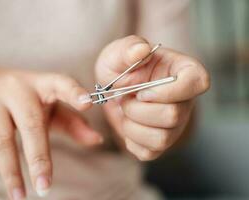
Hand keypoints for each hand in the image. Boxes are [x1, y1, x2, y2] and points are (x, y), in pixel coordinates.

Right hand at [0, 68, 101, 198]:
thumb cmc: (22, 100)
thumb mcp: (47, 106)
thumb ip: (73, 122)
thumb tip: (98, 140)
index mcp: (42, 85)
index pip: (61, 83)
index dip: (75, 92)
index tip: (88, 103)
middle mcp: (17, 88)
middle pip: (31, 124)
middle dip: (38, 158)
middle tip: (44, 187)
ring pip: (1, 136)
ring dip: (10, 169)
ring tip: (19, 195)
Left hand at [95, 35, 209, 160]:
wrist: (113, 91)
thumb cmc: (121, 69)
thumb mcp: (119, 53)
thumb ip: (128, 49)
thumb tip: (140, 50)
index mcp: (184, 72)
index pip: (198, 83)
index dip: (166, 91)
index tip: (142, 91)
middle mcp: (186, 100)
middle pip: (173, 116)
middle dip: (137, 109)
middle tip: (125, 98)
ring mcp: (176, 125)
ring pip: (161, 138)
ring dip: (131, 125)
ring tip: (126, 110)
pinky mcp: (161, 143)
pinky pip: (148, 152)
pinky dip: (130, 140)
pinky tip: (128, 123)